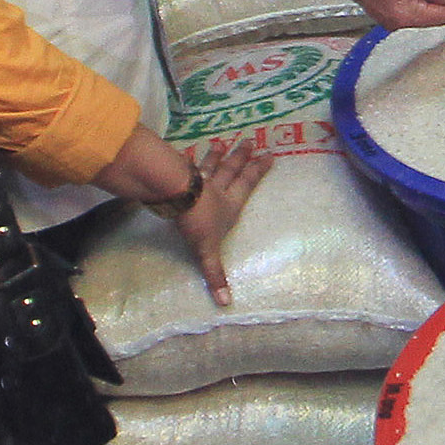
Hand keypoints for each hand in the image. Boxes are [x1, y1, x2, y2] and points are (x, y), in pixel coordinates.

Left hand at [173, 136, 274, 301]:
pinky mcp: (179, 176)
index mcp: (229, 203)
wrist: (175, 199)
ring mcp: (198, 180)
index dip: (257, 171)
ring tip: (221, 143)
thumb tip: (225, 302)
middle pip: (231, 170)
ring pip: (210, 165)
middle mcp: (216, 188)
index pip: (247, 184)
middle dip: (241, 157)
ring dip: (217, 155)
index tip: (269, 155)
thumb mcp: (207, 251)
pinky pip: (185, 166)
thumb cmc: (197, 222)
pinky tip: (185, 152)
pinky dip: (187, 159)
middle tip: (250, 141)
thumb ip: (215, 273)